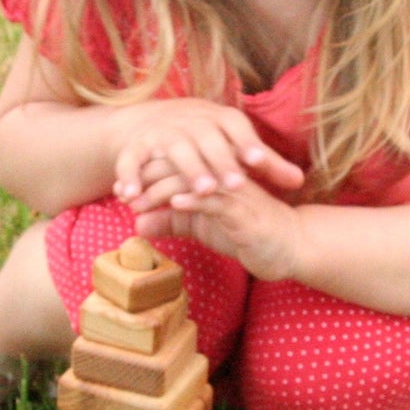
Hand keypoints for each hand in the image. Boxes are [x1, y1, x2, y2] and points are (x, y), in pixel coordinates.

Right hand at [112, 99, 303, 205]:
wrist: (155, 118)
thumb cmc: (208, 138)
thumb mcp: (235, 144)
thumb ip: (266, 165)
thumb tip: (300, 182)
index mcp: (221, 120)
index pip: (237, 129)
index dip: (247, 144)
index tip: (258, 161)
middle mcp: (193, 122)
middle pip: (206, 140)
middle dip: (216, 162)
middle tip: (226, 186)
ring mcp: (164, 132)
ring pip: (174, 149)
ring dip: (185, 170)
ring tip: (199, 191)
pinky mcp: (137, 145)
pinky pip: (131, 160)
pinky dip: (130, 175)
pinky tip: (130, 195)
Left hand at [134, 175, 301, 282]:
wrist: (288, 248)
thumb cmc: (245, 233)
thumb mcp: (201, 227)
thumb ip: (172, 222)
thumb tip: (138, 225)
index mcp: (212, 173)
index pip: (174, 161)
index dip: (145, 173)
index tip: (122, 191)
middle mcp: (222, 175)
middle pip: (179, 164)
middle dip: (147, 179)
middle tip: (123, 196)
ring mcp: (235, 191)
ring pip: (194, 179)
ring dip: (163, 191)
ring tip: (139, 203)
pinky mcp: (245, 212)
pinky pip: (217, 200)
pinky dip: (195, 200)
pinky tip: (176, 204)